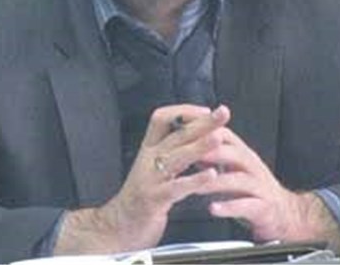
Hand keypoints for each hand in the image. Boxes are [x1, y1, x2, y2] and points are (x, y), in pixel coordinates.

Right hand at [53, 104, 230, 254]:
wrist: (117, 227)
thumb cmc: (141, 198)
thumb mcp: (153, 168)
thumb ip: (170, 152)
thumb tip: (195, 135)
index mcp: (149, 150)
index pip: (161, 118)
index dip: (183, 111)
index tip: (205, 110)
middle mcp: (148, 159)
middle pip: (176, 134)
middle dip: (202, 122)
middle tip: (223, 113)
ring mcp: (150, 179)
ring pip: (177, 156)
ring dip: (200, 146)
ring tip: (218, 138)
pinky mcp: (154, 199)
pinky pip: (177, 187)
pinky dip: (195, 180)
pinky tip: (210, 175)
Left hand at [197, 128, 339, 251]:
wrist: (285, 212)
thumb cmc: (253, 187)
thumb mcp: (235, 165)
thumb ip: (214, 153)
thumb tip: (189, 141)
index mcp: (242, 153)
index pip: (223, 133)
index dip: (205, 131)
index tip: (182, 129)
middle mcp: (251, 165)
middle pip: (231, 152)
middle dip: (209, 151)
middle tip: (187, 154)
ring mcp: (258, 185)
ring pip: (236, 180)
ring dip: (215, 182)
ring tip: (196, 186)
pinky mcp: (262, 207)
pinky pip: (245, 206)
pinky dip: (229, 208)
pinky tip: (213, 208)